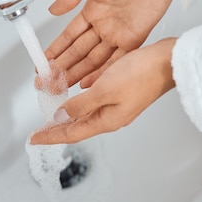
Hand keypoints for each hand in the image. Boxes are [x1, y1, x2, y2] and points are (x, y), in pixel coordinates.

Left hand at [30, 38, 177, 143]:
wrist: (168, 63)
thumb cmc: (142, 74)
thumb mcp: (104, 89)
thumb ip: (81, 104)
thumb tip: (61, 115)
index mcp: (107, 120)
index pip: (71, 133)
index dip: (50, 136)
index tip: (34, 139)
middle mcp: (112, 116)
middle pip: (77, 127)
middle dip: (57, 128)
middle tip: (39, 130)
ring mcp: (117, 106)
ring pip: (85, 114)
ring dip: (66, 114)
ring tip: (52, 113)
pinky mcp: (122, 93)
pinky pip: (94, 102)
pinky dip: (79, 101)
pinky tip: (74, 96)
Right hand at [45, 0, 201, 87]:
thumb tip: (52, 10)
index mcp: (93, 10)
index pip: (70, 36)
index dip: (56, 50)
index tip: (44, 62)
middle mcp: (104, 25)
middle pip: (79, 52)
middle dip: (63, 67)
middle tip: (48, 80)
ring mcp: (118, 34)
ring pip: (94, 59)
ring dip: (78, 73)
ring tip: (63, 86)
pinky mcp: (134, 39)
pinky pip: (116, 60)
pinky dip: (102, 72)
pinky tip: (88, 83)